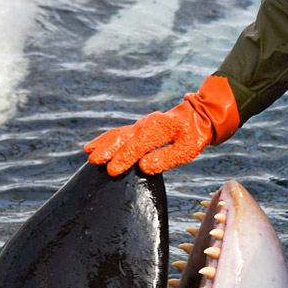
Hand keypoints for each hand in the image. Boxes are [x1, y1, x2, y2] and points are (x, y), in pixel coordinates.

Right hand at [84, 76, 239, 175]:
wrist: (198, 117)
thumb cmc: (193, 135)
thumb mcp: (187, 150)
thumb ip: (165, 158)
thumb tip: (143, 166)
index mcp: (158, 128)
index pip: (138, 145)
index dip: (124, 158)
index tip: (112, 171)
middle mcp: (146, 124)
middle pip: (123, 137)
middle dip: (108, 149)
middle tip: (94, 161)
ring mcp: (141, 124)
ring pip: (118, 133)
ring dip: (104, 143)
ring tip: (89, 153)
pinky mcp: (138, 128)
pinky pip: (119, 132)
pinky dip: (106, 138)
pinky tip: (95, 145)